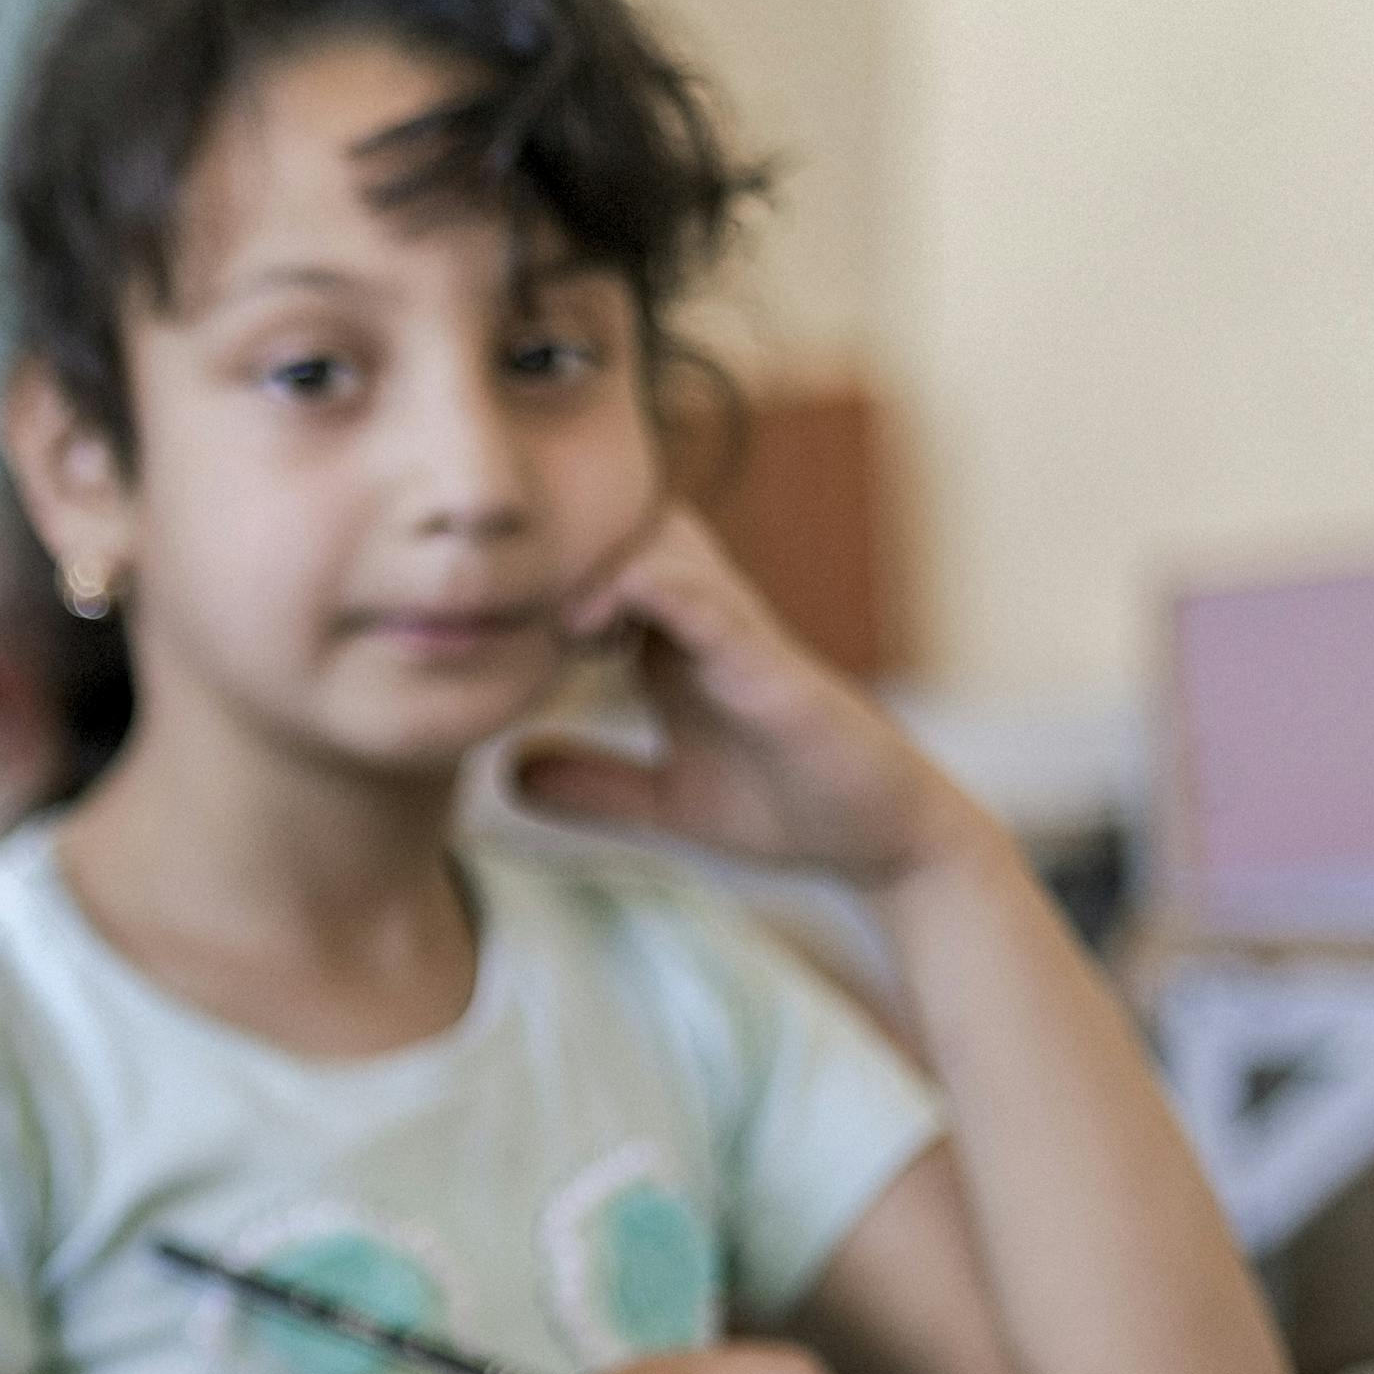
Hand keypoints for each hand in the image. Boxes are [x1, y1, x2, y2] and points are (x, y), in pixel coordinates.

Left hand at [516, 503, 979, 888]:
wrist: (885, 841)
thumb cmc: (788, 809)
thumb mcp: (665, 802)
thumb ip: (594, 784)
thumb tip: (506, 771)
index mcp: (675, 645)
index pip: (596, 569)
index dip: (536, 581)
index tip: (487, 624)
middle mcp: (706, 622)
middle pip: (621, 533)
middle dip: (557, 554)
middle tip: (503, 606)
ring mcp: (740, 634)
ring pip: (658, 545)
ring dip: (590, 564)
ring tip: (539, 618)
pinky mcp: (768, 663)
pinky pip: (703, 602)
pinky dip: (645, 595)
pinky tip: (589, 628)